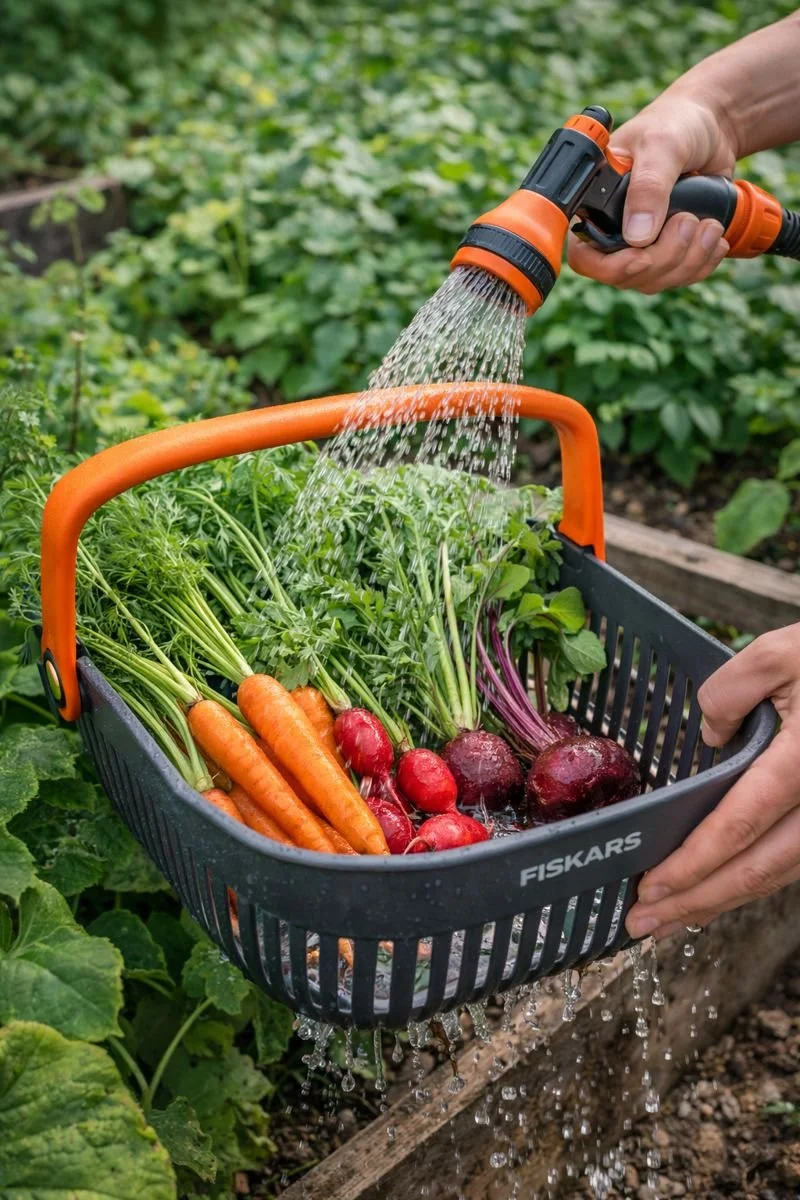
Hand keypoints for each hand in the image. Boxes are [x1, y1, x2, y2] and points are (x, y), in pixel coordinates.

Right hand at [567, 94, 735, 292]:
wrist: (712, 126)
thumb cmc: (677, 123)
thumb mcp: (661, 145)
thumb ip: (648, 188)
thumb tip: (637, 237)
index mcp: (596, 205)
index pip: (585, 257)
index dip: (610, 267)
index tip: (641, 256)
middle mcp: (614, 230)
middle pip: (626, 275)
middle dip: (665, 257)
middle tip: (690, 221)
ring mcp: (642, 244)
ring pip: (655, 280)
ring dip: (689, 261)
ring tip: (710, 225)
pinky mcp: (670, 249)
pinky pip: (680, 277)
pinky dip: (702, 264)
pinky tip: (715, 240)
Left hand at [625, 624, 799, 940]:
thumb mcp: (781, 653)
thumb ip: (731, 692)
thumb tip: (711, 736)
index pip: (739, 827)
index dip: (692, 864)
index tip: (651, 886)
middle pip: (758, 870)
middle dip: (696, 902)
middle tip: (644, 923)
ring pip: (780, 874)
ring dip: (724, 899)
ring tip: (674, 916)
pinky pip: (796, 859)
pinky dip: (756, 878)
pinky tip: (723, 885)